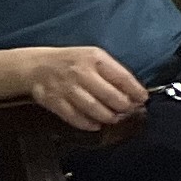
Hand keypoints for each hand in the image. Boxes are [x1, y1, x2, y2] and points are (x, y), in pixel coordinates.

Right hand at [5, 41, 148, 130]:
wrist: (37, 66)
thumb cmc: (71, 61)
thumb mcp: (94, 56)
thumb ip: (112, 71)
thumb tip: (133, 90)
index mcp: (95, 58)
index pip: (122, 77)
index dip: (135, 90)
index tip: (143, 98)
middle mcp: (81, 72)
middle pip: (109, 95)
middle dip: (123, 106)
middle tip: (129, 111)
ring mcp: (66, 88)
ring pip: (93, 108)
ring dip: (108, 117)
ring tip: (114, 118)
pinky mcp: (54, 101)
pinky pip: (74, 117)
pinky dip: (88, 123)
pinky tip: (96, 124)